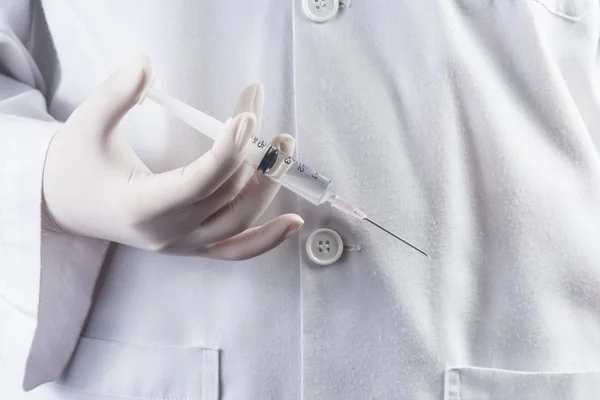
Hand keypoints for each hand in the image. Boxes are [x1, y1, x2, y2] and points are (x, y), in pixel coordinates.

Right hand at [42, 55, 302, 259]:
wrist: (64, 204)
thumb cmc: (74, 164)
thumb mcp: (87, 124)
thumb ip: (116, 93)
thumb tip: (145, 63)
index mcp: (139, 207)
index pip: (197, 182)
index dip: (228, 151)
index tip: (246, 118)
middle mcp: (166, 233)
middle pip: (224, 195)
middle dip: (250, 153)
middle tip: (260, 113)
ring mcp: (182, 245)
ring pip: (237, 223)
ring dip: (267, 188)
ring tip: (284, 150)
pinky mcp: (191, 246)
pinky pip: (234, 251)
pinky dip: (265, 240)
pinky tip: (293, 223)